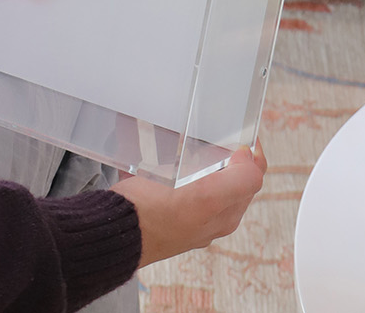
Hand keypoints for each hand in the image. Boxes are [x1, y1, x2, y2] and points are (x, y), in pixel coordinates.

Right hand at [113, 143, 266, 267]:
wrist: (112, 232)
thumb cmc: (153, 218)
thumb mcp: (206, 197)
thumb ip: (238, 180)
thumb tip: (248, 156)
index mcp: (225, 215)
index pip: (252, 176)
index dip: (250, 151)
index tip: (239, 131)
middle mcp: (208, 217)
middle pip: (227, 174)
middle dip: (223, 150)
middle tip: (212, 132)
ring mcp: (183, 212)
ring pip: (199, 172)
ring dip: (195, 153)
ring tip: (185, 139)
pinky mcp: (159, 205)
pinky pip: (169, 176)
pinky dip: (166, 160)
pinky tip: (156, 152)